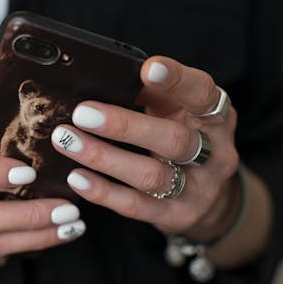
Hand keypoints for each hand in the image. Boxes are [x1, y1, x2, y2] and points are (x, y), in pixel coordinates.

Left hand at [51, 56, 238, 239]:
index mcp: (215, 117)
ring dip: (104, 158)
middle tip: (82, 113)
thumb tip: (102, 79)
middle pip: (173, 140)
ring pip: (150, 175)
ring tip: (68, 141)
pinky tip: (77, 178)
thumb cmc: (182, 140)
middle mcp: (214, 154)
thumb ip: (152, 95)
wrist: (209, 197)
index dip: (177, 80)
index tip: (147, 67)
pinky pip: (136, 206)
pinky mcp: (175, 216)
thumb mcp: (176, 113)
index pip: (202, 94)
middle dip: (124, 126)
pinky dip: (103, 192)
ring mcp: (197, 190)